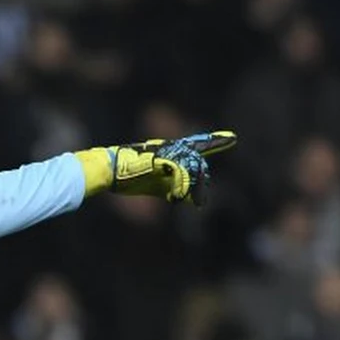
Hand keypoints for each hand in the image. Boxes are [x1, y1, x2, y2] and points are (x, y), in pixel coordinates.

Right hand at [77, 130, 237, 204]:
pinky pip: (180, 176)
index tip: (232, 137)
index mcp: (169, 152)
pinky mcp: (161, 160)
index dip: (215, 141)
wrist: (107, 169)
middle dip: (201, 184)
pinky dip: (181, 189)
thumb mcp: (154, 185)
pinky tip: (177, 198)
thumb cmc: (125, 178)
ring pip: (191, 171)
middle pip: (198, 162)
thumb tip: (189, 199)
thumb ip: (173, 188)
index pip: (197, 146)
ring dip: (193, 190)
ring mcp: (166, 154)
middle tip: (198, 201)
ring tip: (192, 202)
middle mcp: (170, 149)